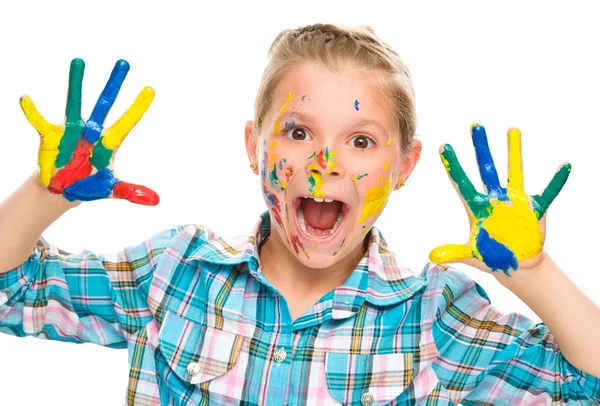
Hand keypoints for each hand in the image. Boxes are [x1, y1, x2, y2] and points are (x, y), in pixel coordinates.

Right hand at [20, 58, 158, 204]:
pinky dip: (32, 111)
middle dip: (115, 85)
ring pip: (75, 102)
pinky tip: (25, 98)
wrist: (63, 190)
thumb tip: (157, 200)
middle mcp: (92, 130)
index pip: (128, 122)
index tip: (151, 89)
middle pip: (105, 104)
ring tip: (79, 62)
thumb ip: (132, 191)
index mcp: (110, 142)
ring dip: (77, 84)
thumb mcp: (111, 189)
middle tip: (124, 62)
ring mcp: (72, 130)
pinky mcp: (51, 135)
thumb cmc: (89, 185)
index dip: (138, 107)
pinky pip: (40, 121)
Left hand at [429, 124, 569, 276]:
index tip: (443, 146)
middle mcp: (494, 199)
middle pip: (486, 169)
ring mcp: (514, 201)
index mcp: (477, 207)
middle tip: (475, 125)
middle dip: (481, 148)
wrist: (516, 264)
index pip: (462, 183)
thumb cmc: (491, 257)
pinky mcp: (534, 209)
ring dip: (514, 152)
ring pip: (514, 171)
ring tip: (512, 129)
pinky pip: (548, 192)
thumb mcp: (471, 255)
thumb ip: (454, 252)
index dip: (453, 166)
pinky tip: (564, 165)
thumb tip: (432, 257)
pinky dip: (557, 181)